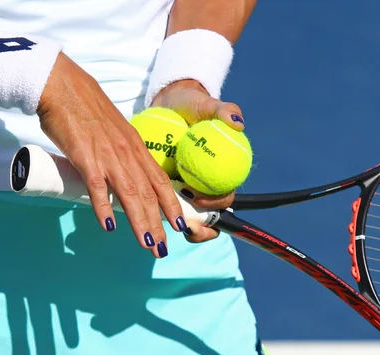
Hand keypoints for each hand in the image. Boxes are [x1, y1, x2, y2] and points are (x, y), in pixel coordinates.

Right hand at [37, 54, 188, 257]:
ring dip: (139, 221)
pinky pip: (97, 185)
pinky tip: (109, 225)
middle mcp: (126, 152)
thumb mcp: (112, 130)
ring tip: (147, 243)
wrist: (62, 85)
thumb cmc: (84, 108)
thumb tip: (120, 174)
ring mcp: (107, 154)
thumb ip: (119, 152)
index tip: (180, 225)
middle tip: (163, 247)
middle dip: (158, 222)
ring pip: (129, 193)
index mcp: (134, 146)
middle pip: (147, 193)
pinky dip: (103, 206)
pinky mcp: (84, 156)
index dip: (171, 204)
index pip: (159, 180)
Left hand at [151, 79, 244, 242]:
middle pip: (207, 216)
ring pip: (184, 215)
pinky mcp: (165, 185)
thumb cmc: (192, 104)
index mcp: (220, 171)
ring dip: (176, 225)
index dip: (215, 204)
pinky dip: (155, 210)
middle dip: (199, 229)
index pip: (224, 197)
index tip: (197, 197)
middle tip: (182, 227)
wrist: (168, 101)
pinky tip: (142, 211)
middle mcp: (204, 183)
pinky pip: (161, 202)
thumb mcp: (207, 104)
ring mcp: (185, 186)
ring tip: (162, 228)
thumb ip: (224, 110)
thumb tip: (237, 123)